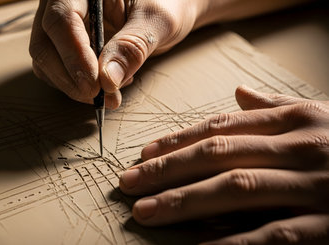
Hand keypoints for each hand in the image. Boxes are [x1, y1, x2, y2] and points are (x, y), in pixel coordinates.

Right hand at [29, 0, 201, 108]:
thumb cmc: (167, 3)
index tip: (94, 84)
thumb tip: (107, 79)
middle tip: (98, 96)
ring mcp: (62, 25)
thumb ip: (132, 46)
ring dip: (73, 86)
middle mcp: (65, 2)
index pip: (63, 18)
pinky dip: (76, 86)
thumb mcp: (157, 20)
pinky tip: (105, 85)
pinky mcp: (65, 45)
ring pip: (46, 60)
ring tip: (110, 92)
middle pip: (45, 42)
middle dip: (70, 76)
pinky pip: (56, 70)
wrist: (169, 9)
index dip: (74, 54)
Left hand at [119, 85, 328, 243]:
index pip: (221, 127)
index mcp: (296, 120)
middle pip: (217, 156)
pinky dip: (231, 243)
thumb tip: (238, 92)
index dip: (177, 141)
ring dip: (184, 202)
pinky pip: (271, 235)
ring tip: (145, 212)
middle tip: (127, 184)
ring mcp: (315, 186)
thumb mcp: (321, 117)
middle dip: (166, 170)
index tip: (142, 155)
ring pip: (235, 190)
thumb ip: (276, 107)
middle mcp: (301, 147)